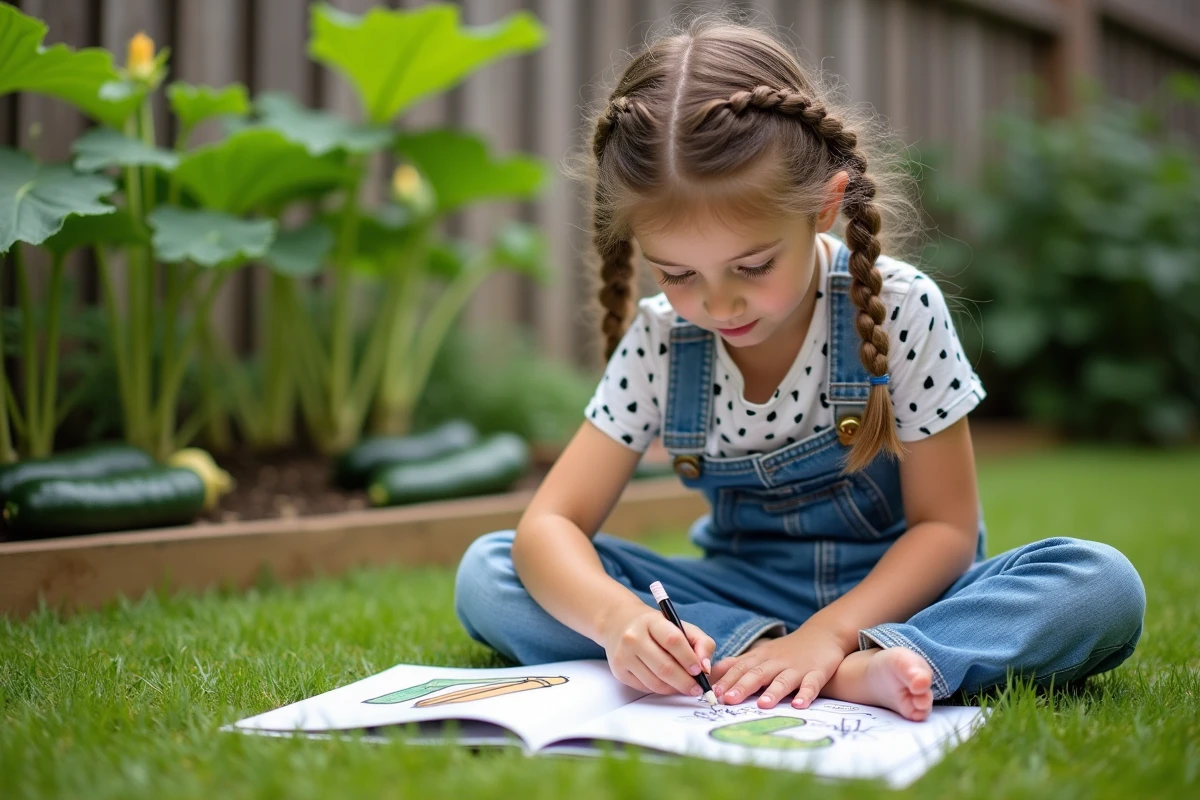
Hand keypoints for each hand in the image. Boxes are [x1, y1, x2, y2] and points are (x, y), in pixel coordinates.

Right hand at [598, 601, 715, 696]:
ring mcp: (624, 655)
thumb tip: (706, 668)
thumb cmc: (657, 627)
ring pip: (655, 682)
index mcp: (651, 621)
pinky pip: (645, 687)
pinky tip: (669, 685)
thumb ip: (701, 643)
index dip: (689, 658)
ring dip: (675, 689)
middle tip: (698, 689)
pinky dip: (661, 690)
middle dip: (685, 682)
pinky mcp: (619, 671)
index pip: (672, 640)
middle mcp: (633, 637)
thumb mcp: (681, 626)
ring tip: (685, 687)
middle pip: (664, 667)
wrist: (620, 624)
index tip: (700, 671)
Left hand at [710, 620, 848, 708]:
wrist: (823, 634)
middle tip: (728, 700)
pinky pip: (811, 684)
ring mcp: (797, 668)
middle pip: (757, 674)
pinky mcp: (817, 672)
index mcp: (761, 658)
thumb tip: (712, 673)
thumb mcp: (761, 653)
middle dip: (742, 686)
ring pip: (783, 680)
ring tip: (762, 705)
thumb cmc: (786, 650)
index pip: (740, 668)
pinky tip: (799, 705)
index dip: (727, 680)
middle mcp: (776, 662)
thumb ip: (739, 664)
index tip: (713, 693)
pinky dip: (806, 694)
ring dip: (773, 692)